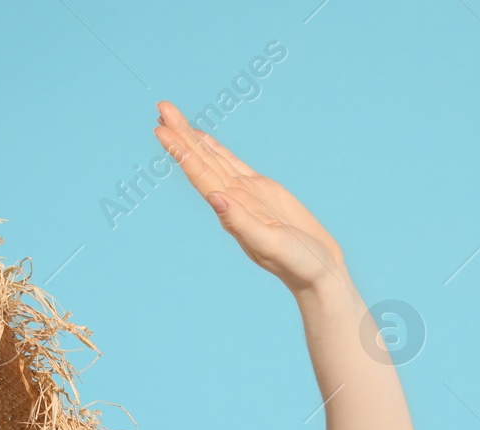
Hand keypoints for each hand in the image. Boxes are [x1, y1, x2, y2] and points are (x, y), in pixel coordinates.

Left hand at [153, 99, 345, 293]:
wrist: (318, 272)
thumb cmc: (296, 264)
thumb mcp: (270, 244)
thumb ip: (241, 223)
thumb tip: (215, 199)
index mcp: (230, 212)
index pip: (200, 177)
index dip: (181, 153)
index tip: (161, 130)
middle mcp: (231, 200)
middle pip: (200, 161)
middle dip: (180, 135)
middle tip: (161, 107)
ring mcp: (244, 194)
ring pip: (212, 158)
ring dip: (191, 138)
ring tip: (170, 115)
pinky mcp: (261, 189)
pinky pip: (232, 164)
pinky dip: (215, 149)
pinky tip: (201, 138)